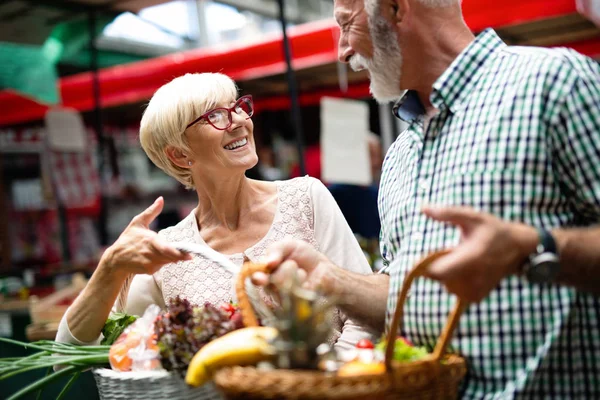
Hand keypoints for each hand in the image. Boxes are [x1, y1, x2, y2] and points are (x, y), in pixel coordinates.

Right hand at [101, 197, 191, 277]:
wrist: (116, 259)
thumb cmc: (128, 238)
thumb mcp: (138, 222)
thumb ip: (151, 211)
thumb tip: (161, 199)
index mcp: (150, 241)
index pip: (167, 249)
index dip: (179, 254)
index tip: (190, 256)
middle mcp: (150, 253)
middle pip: (170, 257)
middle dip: (179, 256)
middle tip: (188, 255)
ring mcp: (149, 263)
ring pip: (167, 261)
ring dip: (170, 258)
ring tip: (163, 251)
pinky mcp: (149, 271)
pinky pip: (161, 266)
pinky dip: (162, 262)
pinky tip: (155, 257)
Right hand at [252, 239, 338, 294]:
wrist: (321, 266)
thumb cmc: (300, 255)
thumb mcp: (288, 245)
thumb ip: (276, 250)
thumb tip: (268, 262)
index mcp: (265, 274)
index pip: (256, 279)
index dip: (258, 279)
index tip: (261, 278)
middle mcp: (271, 289)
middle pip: (274, 284)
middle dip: (285, 270)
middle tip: (292, 264)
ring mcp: (284, 299)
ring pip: (287, 289)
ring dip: (297, 275)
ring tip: (302, 272)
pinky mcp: (298, 306)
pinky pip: (300, 297)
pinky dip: (306, 285)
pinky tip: (308, 282)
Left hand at [422, 206, 537, 302]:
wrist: (517, 249)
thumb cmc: (493, 230)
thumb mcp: (472, 216)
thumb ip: (447, 213)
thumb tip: (423, 208)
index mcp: (471, 257)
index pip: (436, 272)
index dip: (426, 265)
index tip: (428, 255)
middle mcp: (474, 277)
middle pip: (439, 278)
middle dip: (439, 265)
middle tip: (454, 252)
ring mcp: (476, 290)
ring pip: (446, 285)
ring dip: (448, 273)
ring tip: (463, 260)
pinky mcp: (476, 297)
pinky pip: (455, 292)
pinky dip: (456, 281)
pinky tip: (468, 270)